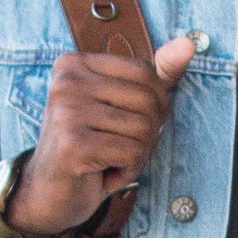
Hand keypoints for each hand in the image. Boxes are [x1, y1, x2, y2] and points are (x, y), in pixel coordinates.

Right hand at [9, 30, 199, 233]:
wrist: (48, 194)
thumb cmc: (89, 146)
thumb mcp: (120, 105)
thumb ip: (156, 75)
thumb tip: (189, 44)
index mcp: (74, 63)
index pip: (146, 72)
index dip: (155, 105)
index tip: (129, 125)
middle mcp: (66, 82)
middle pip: (149, 101)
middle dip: (148, 134)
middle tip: (119, 148)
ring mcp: (65, 112)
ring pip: (144, 130)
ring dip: (137, 155)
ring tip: (110, 161)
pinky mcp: (72, 145)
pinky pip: (132, 153)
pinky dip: (127, 170)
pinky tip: (105, 175)